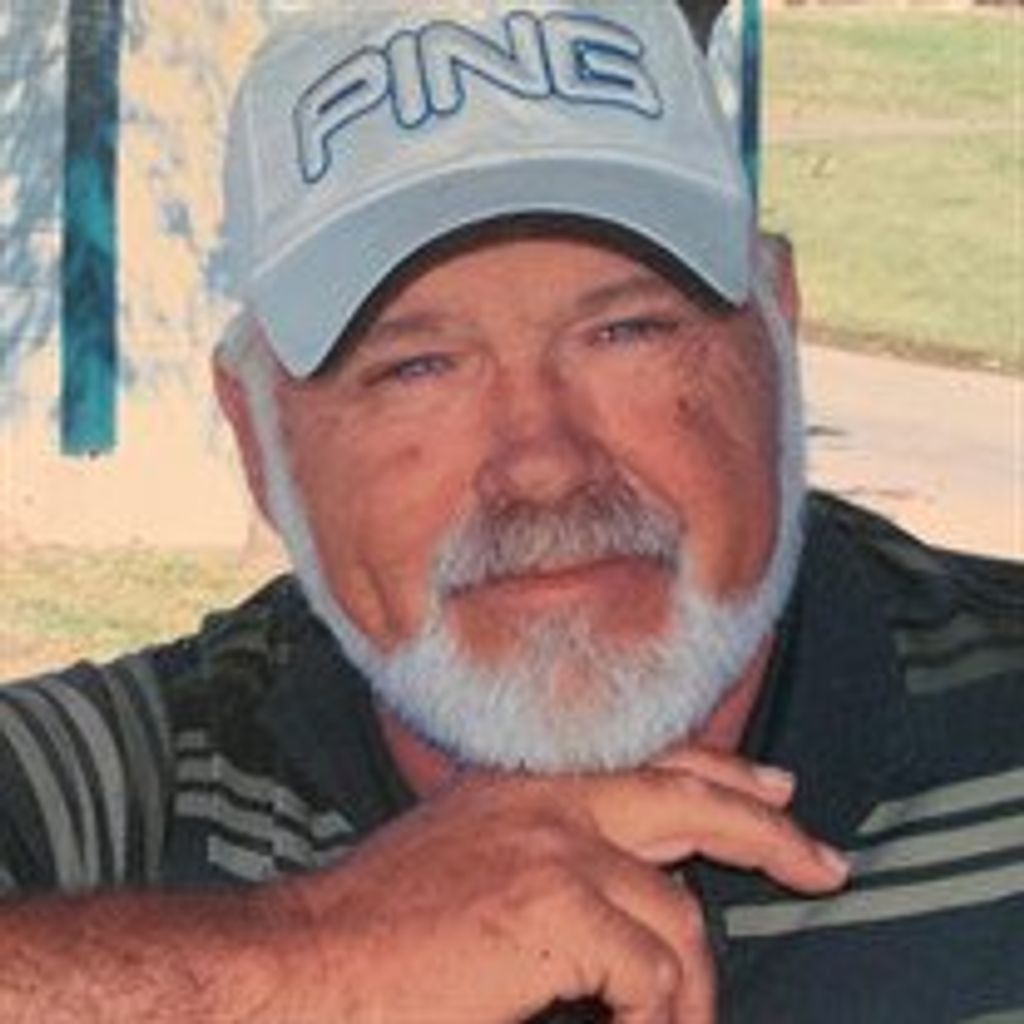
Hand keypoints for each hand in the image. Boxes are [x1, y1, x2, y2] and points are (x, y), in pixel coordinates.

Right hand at [289, 752, 847, 1023]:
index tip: (776, 790)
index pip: (650, 762)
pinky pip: (650, 975)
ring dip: (692, 989)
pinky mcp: (554, 909)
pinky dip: (656, 1018)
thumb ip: (539, 856)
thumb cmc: (377, 931)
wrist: (303, 964)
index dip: (721, 773)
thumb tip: (616, 894)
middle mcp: (548, 800)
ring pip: (679, 918)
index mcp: (527, 786)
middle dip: (770, 831)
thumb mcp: (466, 859)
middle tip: (823, 862)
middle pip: (694, 799)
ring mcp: (554, 848)